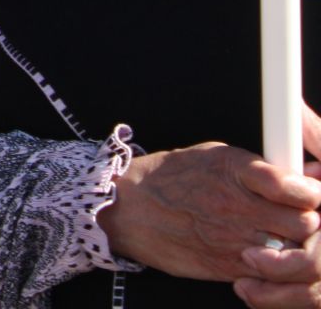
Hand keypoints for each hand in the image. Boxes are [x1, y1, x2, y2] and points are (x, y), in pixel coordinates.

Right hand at [100, 137, 320, 282]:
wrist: (128, 208)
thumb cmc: (169, 178)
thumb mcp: (214, 156)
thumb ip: (258, 168)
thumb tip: (302, 174)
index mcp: (234, 170)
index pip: (296, 188)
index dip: (311, 193)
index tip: (308, 193)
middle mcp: (236, 206)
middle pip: (304, 223)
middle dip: (307, 221)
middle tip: (298, 218)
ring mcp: (232, 239)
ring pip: (292, 253)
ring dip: (293, 246)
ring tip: (281, 237)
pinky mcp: (227, 266)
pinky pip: (270, 274)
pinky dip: (274, 267)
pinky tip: (264, 253)